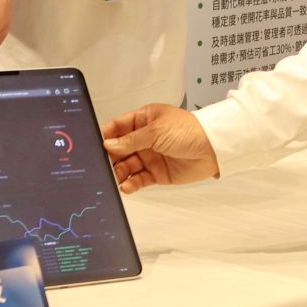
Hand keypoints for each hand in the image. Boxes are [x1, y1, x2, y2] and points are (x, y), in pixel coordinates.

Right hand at [103, 104, 220, 191]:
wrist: (212, 149)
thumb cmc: (188, 131)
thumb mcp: (156, 130)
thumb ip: (131, 140)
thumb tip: (108, 144)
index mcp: (144, 120)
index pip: (118, 127)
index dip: (106, 135)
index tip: (94, 145)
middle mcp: (144, 138)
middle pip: (119, 149)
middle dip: (109, 157)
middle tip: (102, 165)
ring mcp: (150, 156)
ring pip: (126, 166)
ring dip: (119, 172)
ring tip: (116, 177)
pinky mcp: (156, 173)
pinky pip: (138, 179)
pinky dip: (131, 184)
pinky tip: (126, 186)